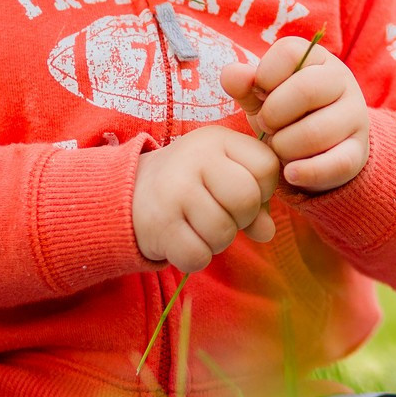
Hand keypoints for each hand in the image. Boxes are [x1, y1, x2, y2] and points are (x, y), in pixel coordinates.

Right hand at [132, 126, 280, 272]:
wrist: (128, 193)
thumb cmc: (189, 184)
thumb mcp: (222, 177)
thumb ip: (254, 199)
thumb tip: (267, 232)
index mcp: (218, 139)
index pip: (267, 166)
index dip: (263, 189)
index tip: (240, 194)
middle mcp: (195, 158)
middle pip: (247, 199)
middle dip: (241, 218)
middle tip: (220, 215)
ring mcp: (174, 190)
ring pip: (223, 232)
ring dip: (217, 241)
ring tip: (198, 227)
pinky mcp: (159, 223)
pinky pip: (198, 256)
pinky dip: (196, 257)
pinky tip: (183, 240)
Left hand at [220, 37, 369, 193]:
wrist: (317, 151)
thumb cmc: (284, 115)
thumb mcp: (261, 97)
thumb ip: (244, 85)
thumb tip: (232, 75)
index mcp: (316, 58)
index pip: (290, 52)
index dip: (265, 76)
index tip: (259, 94)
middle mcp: (341, 81)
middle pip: (306, 89)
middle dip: (273, 113)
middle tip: (266, 124)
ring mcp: (355, 116)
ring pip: (317, 131)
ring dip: (286, 146)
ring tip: (279, 147)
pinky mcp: (358, 152)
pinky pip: (336, 163)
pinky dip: (307, 171)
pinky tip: (290, 173)